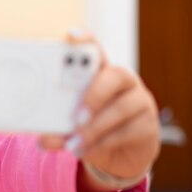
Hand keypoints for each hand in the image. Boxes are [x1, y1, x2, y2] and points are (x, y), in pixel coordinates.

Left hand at [39, 30, 160, 191]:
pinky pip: (130, 131)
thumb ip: (57, 125)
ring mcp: (140, 102)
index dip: (86, 40)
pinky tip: (88, 150)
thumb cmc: (90, 128)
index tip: (71, 35)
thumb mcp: (70, 123)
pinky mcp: (148, 126)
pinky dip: (105, 142)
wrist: (117, 156)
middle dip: (94, 95)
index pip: (96, 49)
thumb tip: (43, 137)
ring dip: (96, 127)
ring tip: (75, 142)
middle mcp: (123, 82)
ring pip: (123, 107)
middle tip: (76, 116)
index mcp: (100, 73)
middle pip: (116, 75)